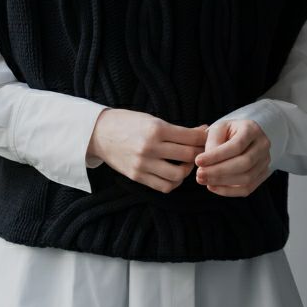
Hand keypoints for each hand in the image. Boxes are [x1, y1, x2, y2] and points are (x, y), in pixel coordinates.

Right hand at [88, 109, 208, 193]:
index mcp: (156, 129)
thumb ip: (176, 129)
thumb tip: (202, 132)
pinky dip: (174, 182)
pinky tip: (173, 173)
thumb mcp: (151, 119)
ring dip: (187, 170)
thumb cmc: (127, 123)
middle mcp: (150, 147)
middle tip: (201, 151)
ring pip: (179, 175)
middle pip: (189, 156)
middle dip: (200, 153)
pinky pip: (164, 186)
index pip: (191, 138)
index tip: (207, 138)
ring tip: (186, 164)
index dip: (203, 138)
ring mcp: (143, 164)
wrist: (99, 133)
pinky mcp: (138, 176)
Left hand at [193, 118, 271, 196]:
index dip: (216, 156)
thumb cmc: (228, 132)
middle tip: (200, 174)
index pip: (236, 146)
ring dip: (222, 182)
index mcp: (252, 129)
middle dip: (219, 171)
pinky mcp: (262, 175)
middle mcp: (263, 145)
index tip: (198, 161)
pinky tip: (213, 186)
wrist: (241, 137)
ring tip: (203, 180)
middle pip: (244, 163)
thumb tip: (207, 163)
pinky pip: (247, 188)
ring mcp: (265, 161)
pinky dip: (228, 191)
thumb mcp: (218, 129)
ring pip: (246, 178)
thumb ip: (213, 142)